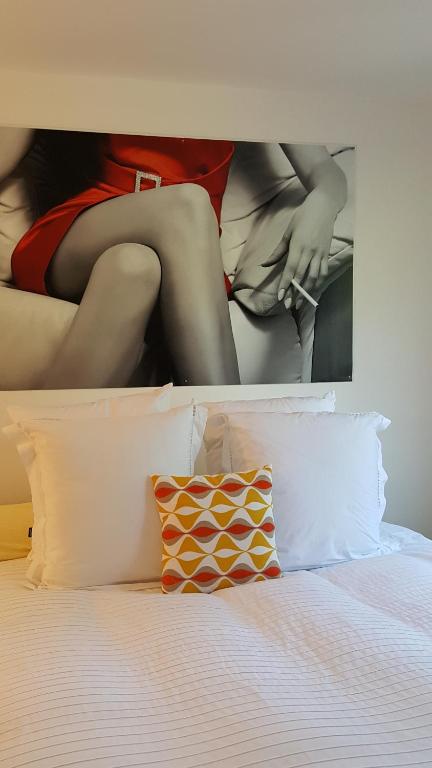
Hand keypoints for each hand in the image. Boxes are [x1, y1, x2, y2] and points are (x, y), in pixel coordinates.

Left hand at [261, 189, 336, 308]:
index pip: (291, 270)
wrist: (324, 206)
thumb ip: (278, 250)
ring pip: (314, 277)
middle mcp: (310, 252)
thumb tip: (265, 264)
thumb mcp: (287, 232)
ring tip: (299, 302)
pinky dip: (318, 282)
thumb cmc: (303, 217)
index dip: (285, 284)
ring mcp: (320, 253)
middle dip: (294, 293)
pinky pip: (323, 271)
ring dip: (306, 291)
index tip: (280, 297)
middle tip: (288, 305)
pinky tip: (312, 290)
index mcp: (298, 246)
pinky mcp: (326, 253)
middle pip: (302, 277)